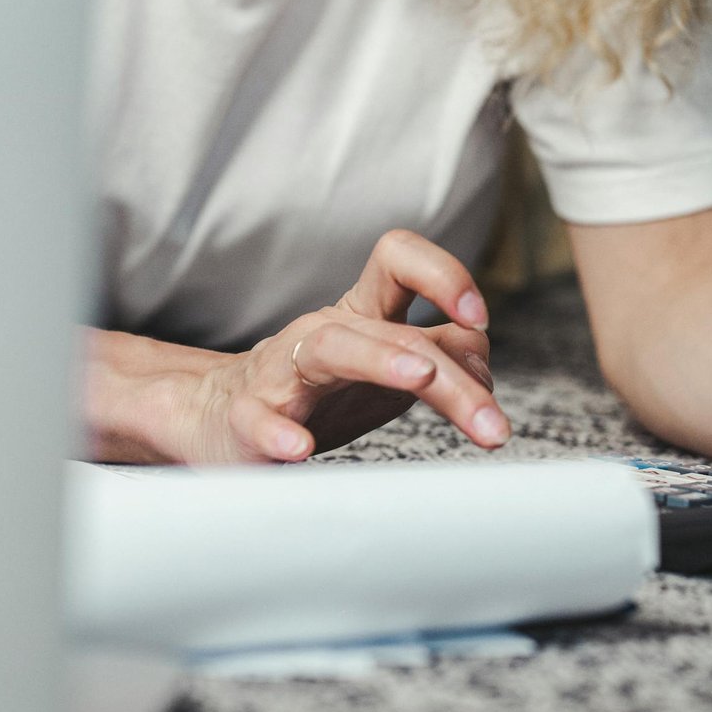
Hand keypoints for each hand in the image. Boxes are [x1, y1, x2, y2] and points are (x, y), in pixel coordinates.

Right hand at [83, 230, 506, 463]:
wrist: (218, 420)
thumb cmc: (316, 394)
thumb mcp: (388, 369)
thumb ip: (442, 355)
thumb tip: (483, 357)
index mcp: (360, 315)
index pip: (401, 261)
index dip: (445, 274)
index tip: (479, 317)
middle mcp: (324, 332)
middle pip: (394, 332)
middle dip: (452, 378)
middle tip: (493, 427)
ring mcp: (284, 372)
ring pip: (333, 349)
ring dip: (380, 360)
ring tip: (416, 379)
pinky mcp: (248, 418)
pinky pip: (261, 419)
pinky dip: (280, 432)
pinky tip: (298, 450)